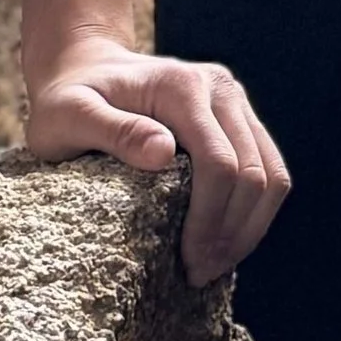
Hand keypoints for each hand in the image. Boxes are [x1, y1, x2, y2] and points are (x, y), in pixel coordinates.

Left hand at [25, 44, 291, 286]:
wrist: (85, 65)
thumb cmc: (67, 97)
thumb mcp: (69, 115)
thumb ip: (112, 130)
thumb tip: (163, 153)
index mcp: (183, 87)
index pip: (219, 162)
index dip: (210, 220)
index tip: (187, 262)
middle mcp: (220, 88)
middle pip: (255, 172)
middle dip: (232, 232)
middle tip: (199, 274)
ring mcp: (235, 102)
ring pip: (272, 174)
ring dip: (249, 228)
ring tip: (213, 266)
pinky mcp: (238, 119)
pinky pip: (267, 170)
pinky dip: (253, 213)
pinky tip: (223, 241)